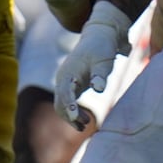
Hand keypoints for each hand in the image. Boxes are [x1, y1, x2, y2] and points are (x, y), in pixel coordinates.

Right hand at [53, 0, 132, 127]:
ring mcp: (66, 82)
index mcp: (68, 72)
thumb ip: (100, 75)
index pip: (64, 92)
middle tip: (85, 125)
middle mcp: (63, 78)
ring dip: (71, 116)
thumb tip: (98, 90)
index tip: (75, 118)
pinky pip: (67, 103)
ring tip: (86, 125)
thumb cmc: (102, 48)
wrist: (100, 37)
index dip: (69, 106)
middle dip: (69, 115)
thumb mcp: (104, 61)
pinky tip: (85, 121)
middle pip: (59, 102)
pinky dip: (74, 113)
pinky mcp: (72, 86)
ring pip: (62, 105)